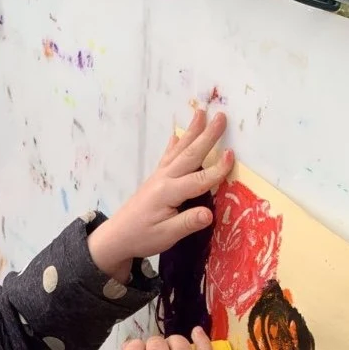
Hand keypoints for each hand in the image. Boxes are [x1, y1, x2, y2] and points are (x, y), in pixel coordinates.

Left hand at [87, 109, 233, 281]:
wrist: (116, 237)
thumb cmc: (142, 237)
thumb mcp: (166, 235)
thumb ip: (188, 223)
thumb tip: (210, 214)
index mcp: (168, 193)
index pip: (198, 181)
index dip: (217, 170)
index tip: (232, 155)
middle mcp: (163, 179)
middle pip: (190, 155)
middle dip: (207, 136)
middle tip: (221, 117)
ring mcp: (158, 176)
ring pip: (179, 150)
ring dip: (192, 131)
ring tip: (201, 112)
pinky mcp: (154, 179)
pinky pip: (167, 156)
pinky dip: (174, 143)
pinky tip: (177, 133)